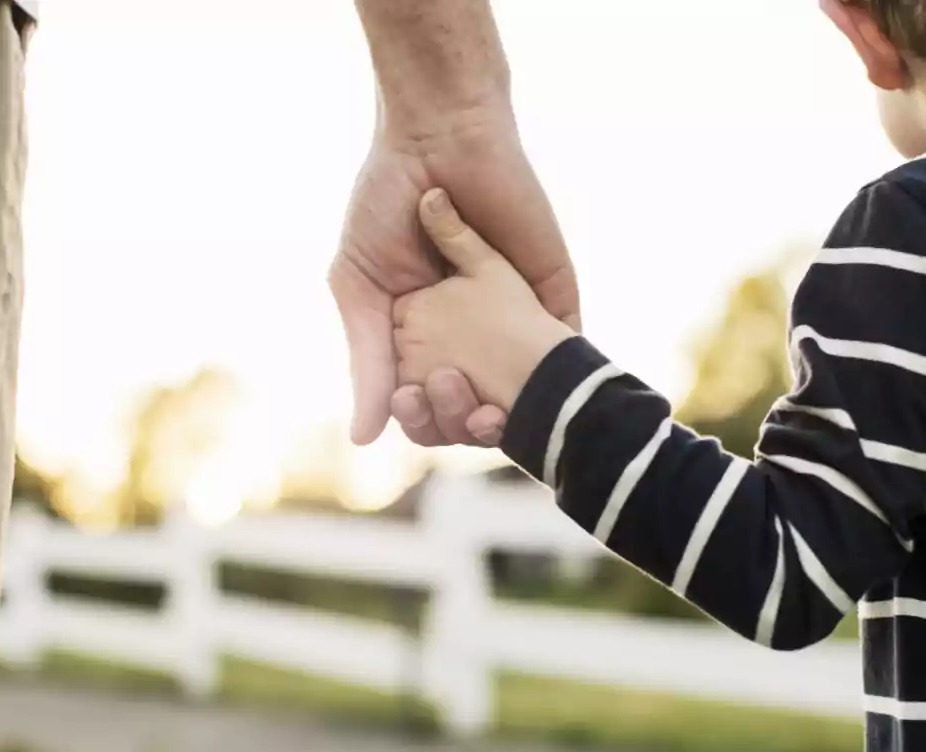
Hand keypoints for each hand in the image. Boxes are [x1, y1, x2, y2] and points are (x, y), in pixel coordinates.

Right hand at [329, 118, 579, 446]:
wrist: (437, 139)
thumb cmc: (384, 205)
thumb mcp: (361, 288)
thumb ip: (367, 361)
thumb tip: (363, 440)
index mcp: (421, 336)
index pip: (427, 401)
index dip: (424, 419)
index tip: (414, 412)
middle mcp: (469, 335)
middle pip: (474, 404)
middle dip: (465, 420)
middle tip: (456, 406)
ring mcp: (513, 316)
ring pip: (520, 389)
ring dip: (508, 410)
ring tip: (489, 410)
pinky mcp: (552, 293)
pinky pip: (563, 346)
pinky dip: (555, 376)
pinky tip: (541, 393)